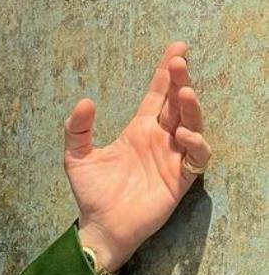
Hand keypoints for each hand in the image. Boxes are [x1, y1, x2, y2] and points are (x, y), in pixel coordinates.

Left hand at [63, 41, 210, 270]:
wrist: (101, 227)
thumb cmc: (92, 193)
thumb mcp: (76, 157)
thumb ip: (77, 130)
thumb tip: (84, 101)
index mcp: (138, 130)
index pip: (156, 95)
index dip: (165, 72)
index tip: (176, 48)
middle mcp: (159, 140)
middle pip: (177, 103)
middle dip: (181, 81)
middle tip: (179, 63)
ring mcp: (172, 158)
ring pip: (192, 124)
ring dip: (191, 108)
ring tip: (184, 94)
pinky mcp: (180, 179)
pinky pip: (198, 156)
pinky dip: (195, 142)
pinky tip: (181, 134)